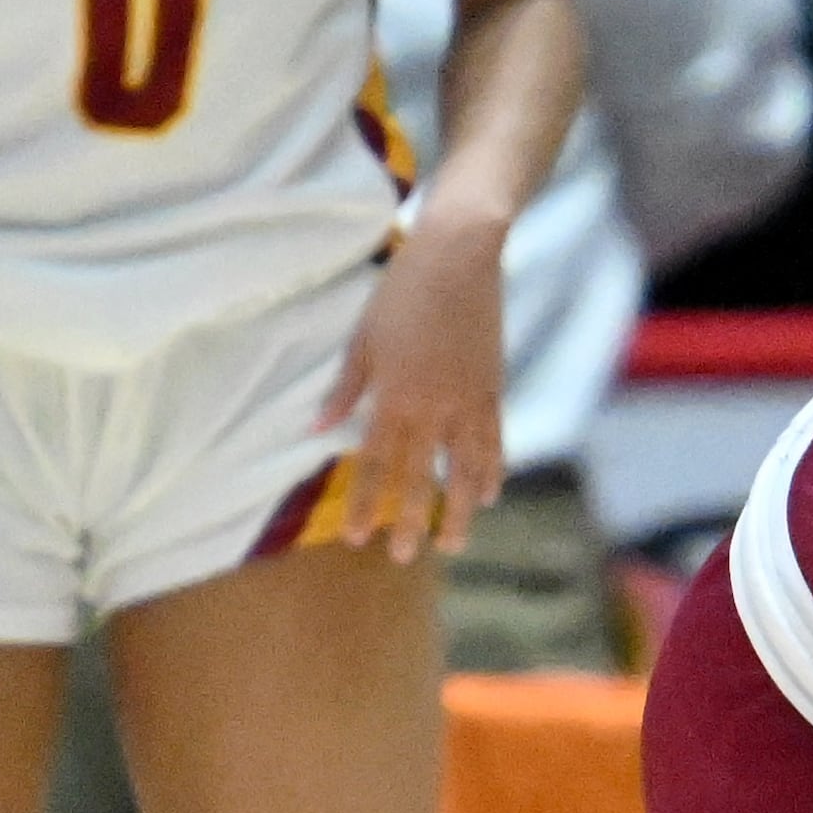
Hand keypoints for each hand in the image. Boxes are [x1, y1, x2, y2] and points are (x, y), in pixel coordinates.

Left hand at [318, 215, 506, 561]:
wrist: (461, 255)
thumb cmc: (403, 289)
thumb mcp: (364, 336)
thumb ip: (346, 388)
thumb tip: (317, 428)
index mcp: (395, 396)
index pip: (374, 464)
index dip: (364, 503)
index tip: (357, 537)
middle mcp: (433, 408)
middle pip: (420, 477)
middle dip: (411, 521)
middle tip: (406, 557)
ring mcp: (469, 402)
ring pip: (464, 470)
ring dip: (457, 510)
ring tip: (454, 543)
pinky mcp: (493, 389)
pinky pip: (494, 442)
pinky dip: (491, 471)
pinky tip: (488, 495)